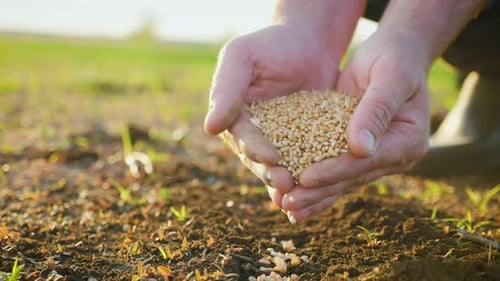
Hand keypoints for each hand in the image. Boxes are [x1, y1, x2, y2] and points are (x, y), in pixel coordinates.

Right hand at [204, 24, 341, 196]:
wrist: (308, 44)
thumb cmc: (270, 45)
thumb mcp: (242, 57)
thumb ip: (226, 88)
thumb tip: (210, 127)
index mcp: (234, 116)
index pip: (242, 136)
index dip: (254, 148)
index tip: (270, 158)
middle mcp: (253, 134)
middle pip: (259, 158)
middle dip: (271, 173)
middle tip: (286, 184)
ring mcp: (279, 141)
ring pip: (281, 166)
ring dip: (288, 182)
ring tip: (300, 193)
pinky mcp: (304, 143)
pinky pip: (305, 161)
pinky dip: (309, 176)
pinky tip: (320, 190)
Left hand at [281, 29, 430, 222]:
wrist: (395, 51)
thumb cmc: (394, 57)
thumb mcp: (389, 76)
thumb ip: (376, 110)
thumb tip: (361, 149)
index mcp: (408, 141)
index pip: (365, 162)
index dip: (334, 171)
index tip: (305, 178)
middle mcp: (393, 155)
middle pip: (351, 178)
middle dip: (318, 191)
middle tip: (288, 203)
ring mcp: (374, 156)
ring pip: (340, 180)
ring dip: (313, 195)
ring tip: (284, 206)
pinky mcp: (355, 150)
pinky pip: (333, 169)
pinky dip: (313, 182)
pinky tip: (290, 194)